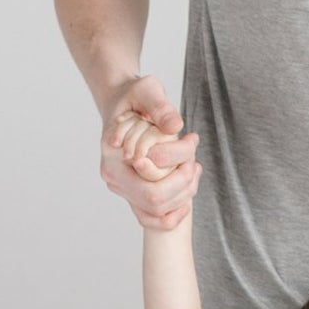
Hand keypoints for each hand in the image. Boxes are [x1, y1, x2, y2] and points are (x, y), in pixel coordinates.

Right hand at [101, 75, 199, 228]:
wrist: (122, 103)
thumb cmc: (134, 95)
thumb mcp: (147, 90)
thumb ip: (160, 106)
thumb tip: (174, 127)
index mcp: (113, 158)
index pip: (151, 189)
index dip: (179, 176)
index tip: (191, 145)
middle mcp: (114, 178)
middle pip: (156, 204)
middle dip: (184, 186)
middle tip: (195, 163)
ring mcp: (122, 188)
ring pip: (158, 212)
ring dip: (184, 195)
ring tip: (193, 167)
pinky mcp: (132, 192)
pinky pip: (153, 218)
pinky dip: (174, 211)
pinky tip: (188, 189)